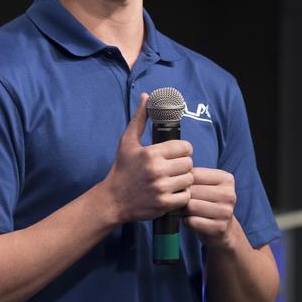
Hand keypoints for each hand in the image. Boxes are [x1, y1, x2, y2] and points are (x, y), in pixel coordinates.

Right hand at [101, 93, 193, 223]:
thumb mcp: (127, 142)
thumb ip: (140, 118)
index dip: (182, 150)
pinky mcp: (163, 204)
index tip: (176, 154)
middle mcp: (157, 170)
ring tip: (173, 180)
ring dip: (183, 180)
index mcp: (151, 153)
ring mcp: (161, 189)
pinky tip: (171, 192)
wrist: (112, 200)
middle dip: (183, 165)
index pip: (185, 147)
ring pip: (189, 180)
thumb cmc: (122, 169)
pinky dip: (181, 195)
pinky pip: (185, 196)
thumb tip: (146, 96)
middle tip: (173, 168)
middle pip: (189, 163)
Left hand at [185, 167, 237, 248]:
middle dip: (182, 197)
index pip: (194, 175)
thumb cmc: (208, 203)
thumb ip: (193, 177)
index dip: (183, 182)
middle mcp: (229, 194)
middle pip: (192, 191)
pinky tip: (190, 220)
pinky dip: (186, 221)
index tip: (183, 189)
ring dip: (183, 210)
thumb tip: (174, 175)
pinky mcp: (219, 227)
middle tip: (181, 202)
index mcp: (226, 179)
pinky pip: (191, 221)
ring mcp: (225, 212)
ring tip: (185, 211)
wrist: (222, 229)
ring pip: (190, 206)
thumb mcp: (207, 186)